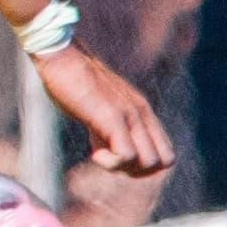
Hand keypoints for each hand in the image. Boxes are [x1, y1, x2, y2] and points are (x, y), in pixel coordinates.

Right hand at [33, 46, 171, 178]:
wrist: (60, 56)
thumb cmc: (71, 81)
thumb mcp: (97, 108)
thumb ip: (107, 128)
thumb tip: (104, 150)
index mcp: (142, 110)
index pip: (166, 152)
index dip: (144, 164)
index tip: (117, 156)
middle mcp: (142, 113)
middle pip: (165, 161)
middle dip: (138, 171)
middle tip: (111, 160)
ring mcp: (130, 115)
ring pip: (150, 162)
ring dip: (125, 168)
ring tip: (100, 155)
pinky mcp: (113, 117)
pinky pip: (127, 155)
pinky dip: (111, 163)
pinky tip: (93, 153)